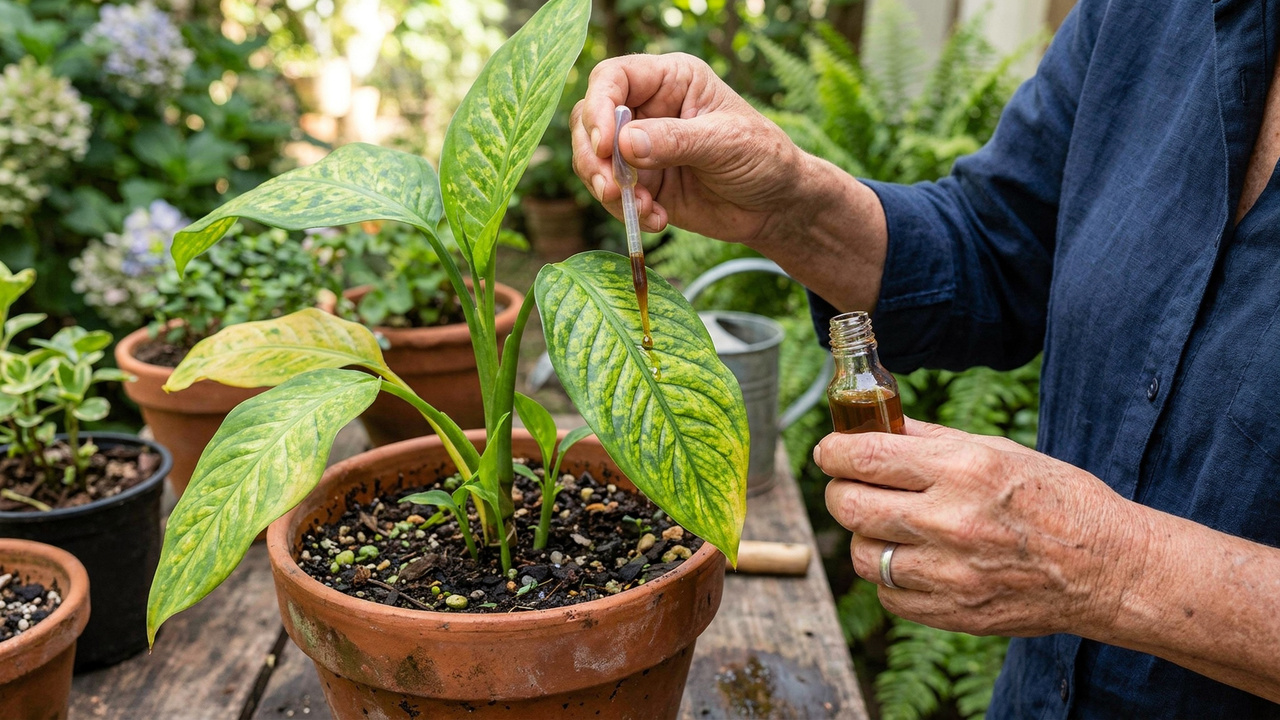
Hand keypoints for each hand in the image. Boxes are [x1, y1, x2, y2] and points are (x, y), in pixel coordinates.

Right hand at [572, 52, 810, 245]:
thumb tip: (624, 144)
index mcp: (671, 79)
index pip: (613, 77)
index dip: (599, 107)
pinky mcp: (642, 184)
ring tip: (641, 208)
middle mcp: (648, 109)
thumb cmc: (762, 157)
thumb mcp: (725, 143)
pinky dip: (626, 212)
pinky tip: (658, 220)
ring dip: (607, 188)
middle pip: (589, 119)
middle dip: (594, 156)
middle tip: (611, 188)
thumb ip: (675, 140)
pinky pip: (612, 196)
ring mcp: (641, 148)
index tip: (606, 145)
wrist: (777, 206)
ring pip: (594, 160)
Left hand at [817, 419, 1148, 636]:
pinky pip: (888, 596)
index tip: (830, 451)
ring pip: (861, 556)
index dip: (832, 452)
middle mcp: (950, 520)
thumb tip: (876, 423)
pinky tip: (916, 562)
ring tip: (889, 527)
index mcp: (962, 469)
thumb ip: (931, 439)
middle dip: (840, 492)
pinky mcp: (953, 612)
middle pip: (848, 506)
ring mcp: (950, 573)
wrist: (1109, 569)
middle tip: (852, 487)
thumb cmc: (1056, 500)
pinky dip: (892, 578)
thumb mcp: (998, 450)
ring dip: (865, 538)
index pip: (862, 457)